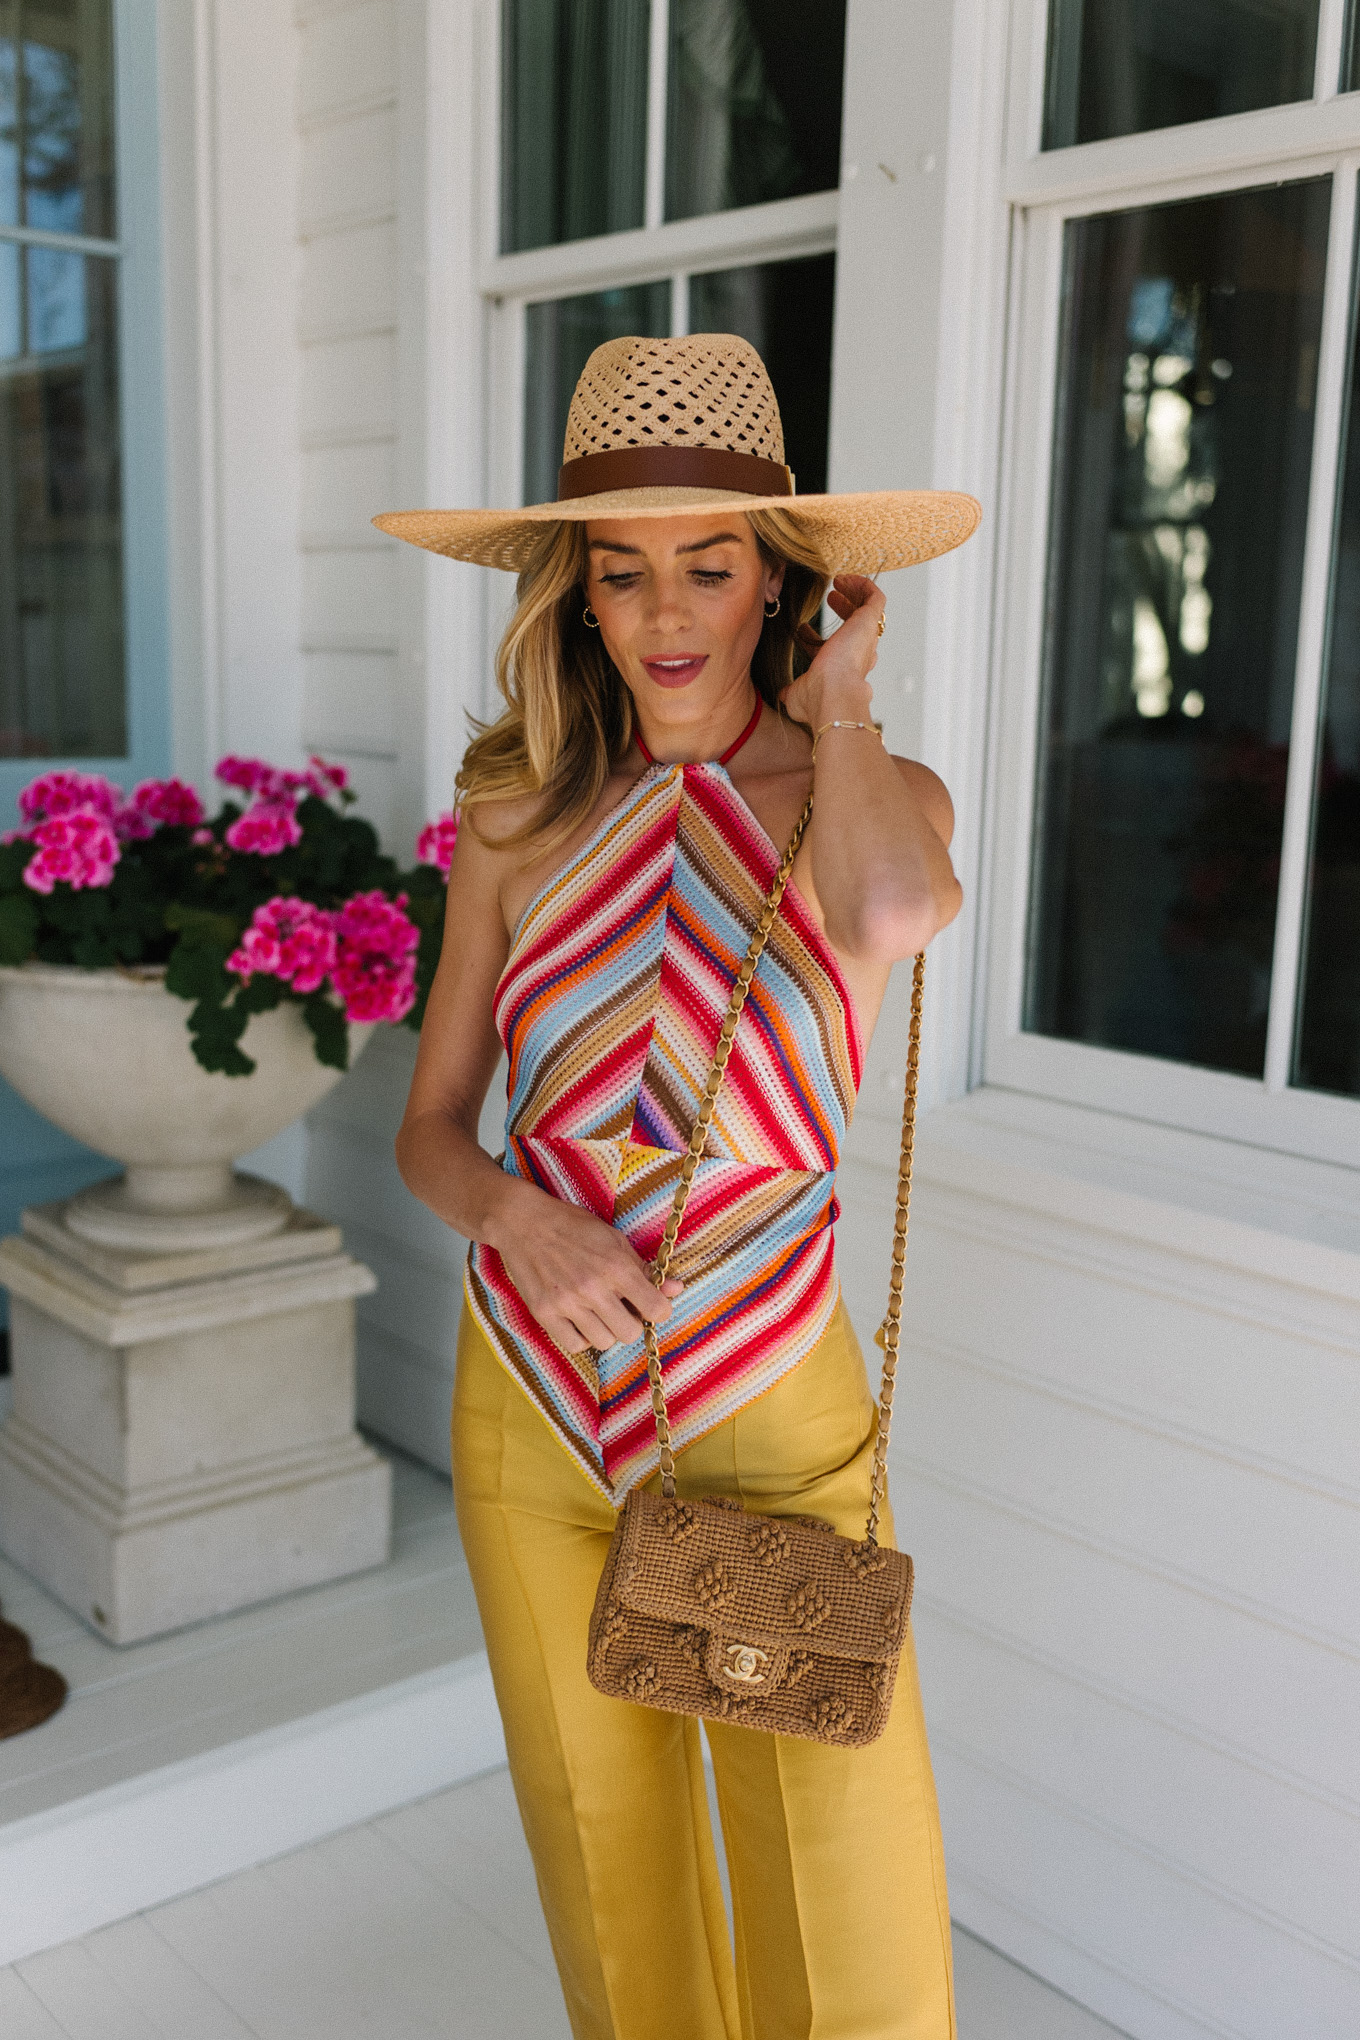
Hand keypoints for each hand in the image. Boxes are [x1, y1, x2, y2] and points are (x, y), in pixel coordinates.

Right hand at [491, 1183, 683, 1355]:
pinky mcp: (544, 1313)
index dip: (657, 1310)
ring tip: (595, 1311)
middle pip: (630, 1333)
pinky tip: (578, 1319)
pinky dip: (581, 1337)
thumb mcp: (614, 1240)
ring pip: (603, 1342)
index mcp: (616, 1266)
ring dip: (604, 1330)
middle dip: (629, 1323)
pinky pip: (575, 1345)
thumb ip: (644, 1269)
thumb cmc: (573, 1227)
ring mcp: (567, 1302)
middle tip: (619, 1308)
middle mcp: (593, 1287)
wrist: (523, 1222)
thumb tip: (676, 1289)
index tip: (648, 1305)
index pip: (656, 1310)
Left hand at [782, 574, 884, 731]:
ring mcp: (865, 636)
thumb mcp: (796, 695)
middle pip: (855, 626)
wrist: (834, 693)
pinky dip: (863, 585)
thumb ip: (790, 690)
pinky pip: (875, 598)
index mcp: (843, 670)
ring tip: (837, 582)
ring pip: (867, 610)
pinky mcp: (870, 621)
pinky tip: (845, 578)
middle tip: (829, 597)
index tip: (801, 629)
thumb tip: (782, 694)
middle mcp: (859, 653)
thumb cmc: (818, 698)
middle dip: (844, 609)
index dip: (817, 637)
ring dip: (853, 593)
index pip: (833, 649)